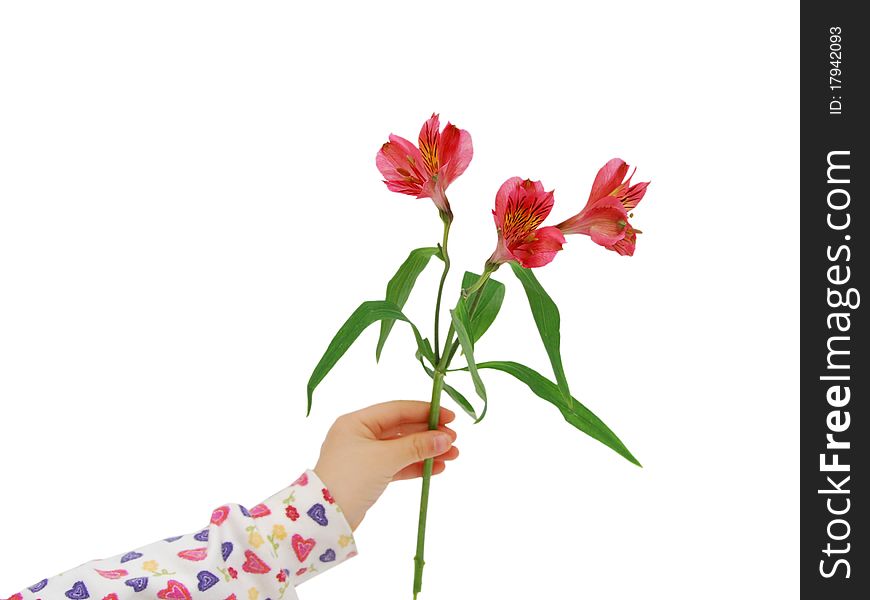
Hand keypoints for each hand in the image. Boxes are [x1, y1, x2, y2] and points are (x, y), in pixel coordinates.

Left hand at [313, 400, 458, 530]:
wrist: (325, 519)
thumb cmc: (350, 479)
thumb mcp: (385, 458)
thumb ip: (416, 446)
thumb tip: (445, 438)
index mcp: (356, 422)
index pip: (397, 410)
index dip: (425, 412)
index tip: (450, 417)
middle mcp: (359, 435)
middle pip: (402, 428)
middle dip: (429, 434)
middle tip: (454, 440)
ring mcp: (364, 456)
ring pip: (402, 448)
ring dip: (427, 451)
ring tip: (452, 455)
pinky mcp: (369, 475)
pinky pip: (398, 465)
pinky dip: (416, 466)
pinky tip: (437, 468)